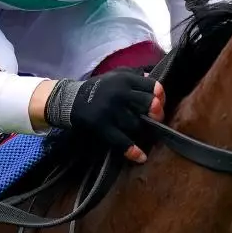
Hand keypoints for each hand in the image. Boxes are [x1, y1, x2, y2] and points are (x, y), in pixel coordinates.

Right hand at [42, 70, 165, 162]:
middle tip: (155, 120)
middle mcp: (120, 93)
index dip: (161, 96)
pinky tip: (142, 157)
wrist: (70, 100)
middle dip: (156, 114)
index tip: (160, 103)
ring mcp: (111, 110)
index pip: (153, 87)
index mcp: (125, 79)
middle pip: (149, 105)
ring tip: (143, 132)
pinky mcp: (102, 126)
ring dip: (142, 130)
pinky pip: (121, 140)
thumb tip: (156, 85)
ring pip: (137, 124)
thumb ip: (136, 76)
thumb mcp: (116, 75)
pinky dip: (133, 150)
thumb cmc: (98, 88)